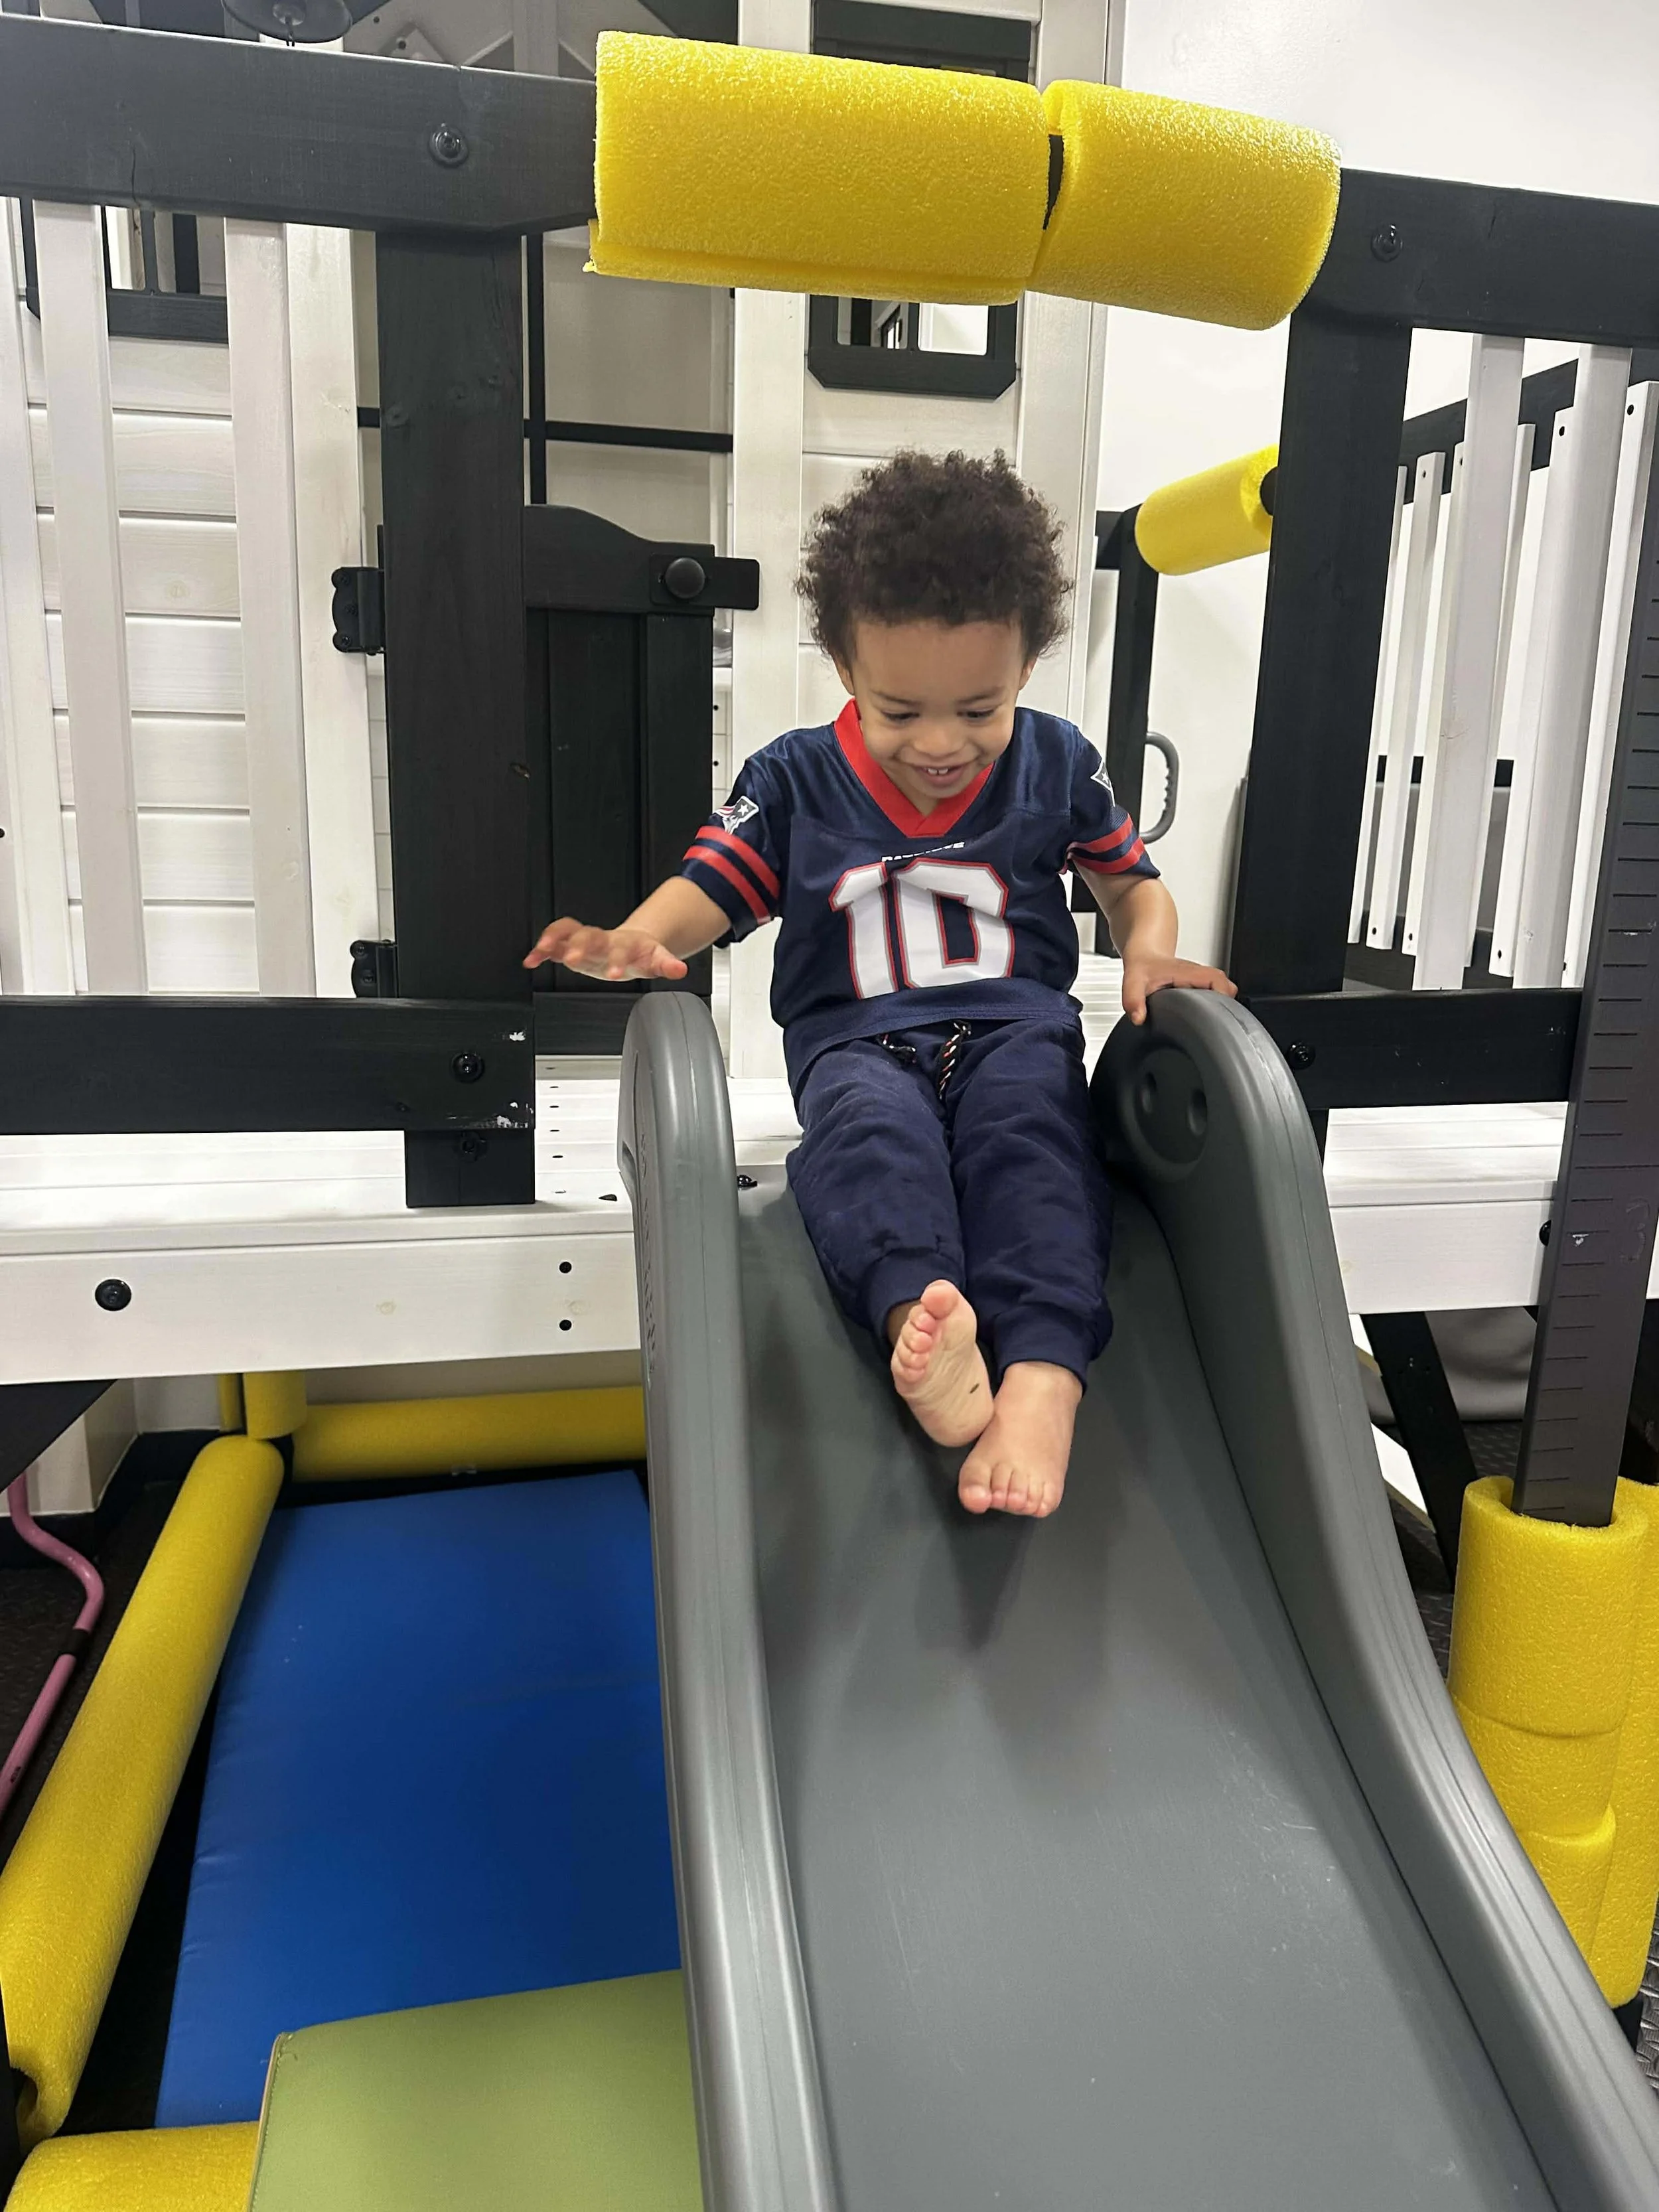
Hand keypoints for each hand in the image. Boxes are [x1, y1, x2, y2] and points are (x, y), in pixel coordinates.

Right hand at [523, 918, 687, 981]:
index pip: (619, 949)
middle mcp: (601, 939)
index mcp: (623, 944)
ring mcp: (585, 940)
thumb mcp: (657, 959)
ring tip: (541, 950)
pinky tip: (530, 961)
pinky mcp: (571, 945)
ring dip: (553, 939)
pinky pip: (553, 943)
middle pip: (588, 935)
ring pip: (566, 931)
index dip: (617, 961)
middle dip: (580, 945)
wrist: (632, 943)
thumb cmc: (641, 953)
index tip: (615, 974)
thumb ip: (666, 965)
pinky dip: (540, 951)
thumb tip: (679, 969)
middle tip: (572, 958)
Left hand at [1120, 954, 1236, 1026]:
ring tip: (1213, 1025)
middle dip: (1226, 1007)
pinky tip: (1206, 1019)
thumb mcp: (1133, 981)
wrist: (1145, 954)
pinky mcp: (1202, 985)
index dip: (1222, 997)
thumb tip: (1138, 1018)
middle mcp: (1200, 975)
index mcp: (1189, 972)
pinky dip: (1218, 1006)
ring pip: (1226, 992)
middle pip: (1228, 989)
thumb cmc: (1143, 966)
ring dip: (1223, 1007)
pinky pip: (1220, 994)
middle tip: (1215, 1025)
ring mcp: (1203, 980)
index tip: (1217, 1014)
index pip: (1218, 981)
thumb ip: (1133, 999)